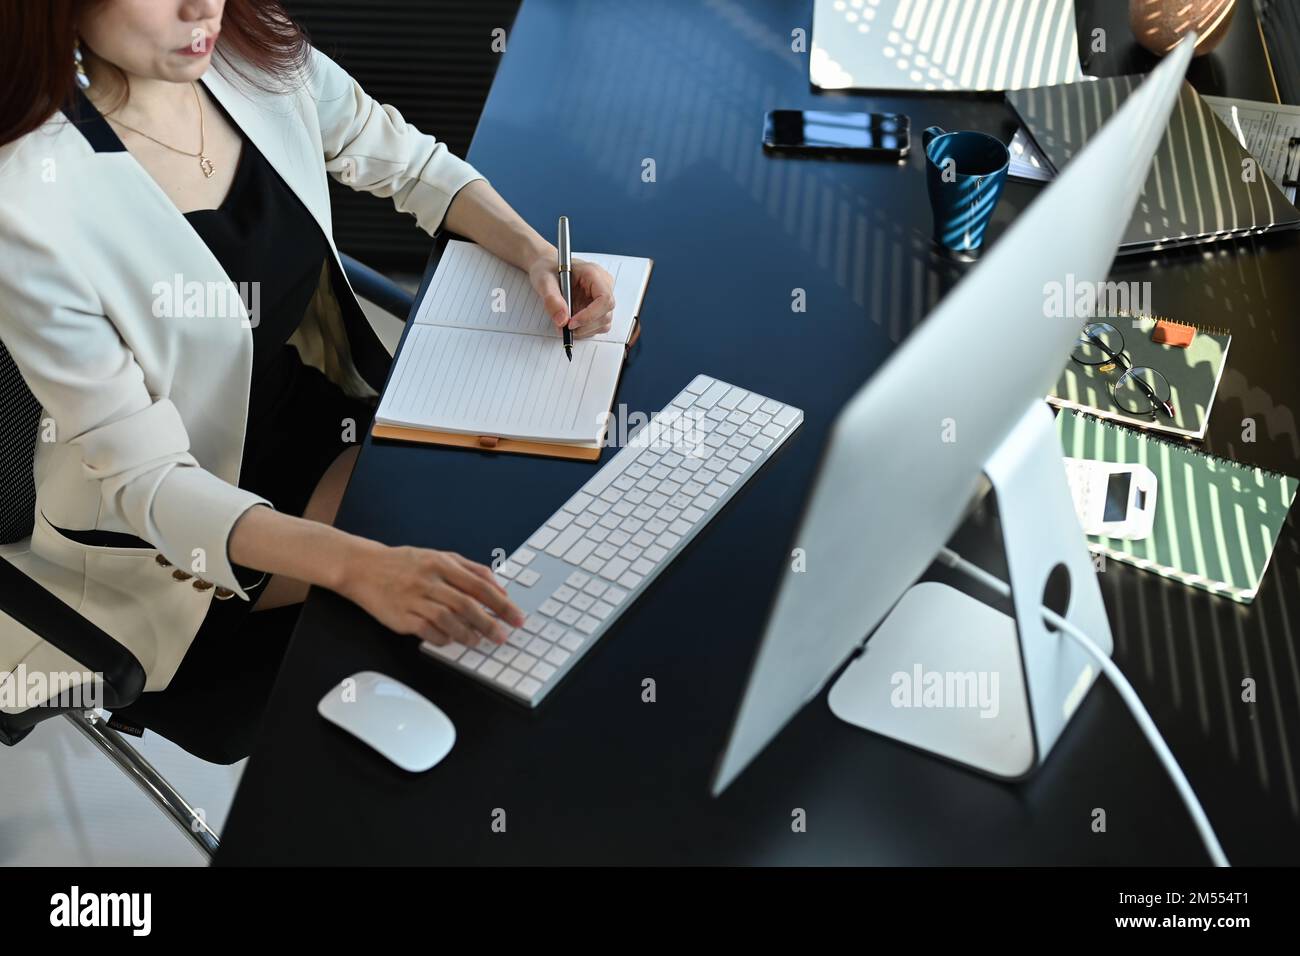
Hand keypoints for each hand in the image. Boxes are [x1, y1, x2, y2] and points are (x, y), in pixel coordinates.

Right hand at [338, 541, 524, 646]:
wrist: (364, 568)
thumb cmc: (406, 564)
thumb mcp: (440, 557)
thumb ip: (471, 569)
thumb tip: (500, 588)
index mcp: (442, 564)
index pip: (479, 585)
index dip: (502, 603)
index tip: (517, 617)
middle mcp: (429, 580)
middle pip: (466, 605)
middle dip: (489, 623)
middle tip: (503, 636)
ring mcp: (414, 598)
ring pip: (447, 620)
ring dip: (467, 634)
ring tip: (477, 641)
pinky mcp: (400, 616)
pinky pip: (427, 631)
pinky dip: (442, 638)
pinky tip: (450, 640)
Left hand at [527, 254, 616, 338]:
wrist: (549, 269)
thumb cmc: (548, 269)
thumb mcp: (544, 281)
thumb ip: (552, 299)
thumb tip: (562, 320)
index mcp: (593, 274)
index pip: (604, 299)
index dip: (590, 315)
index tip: (571, 323)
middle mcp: (603, 285)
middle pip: (606, 314)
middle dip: (585, 326)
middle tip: (564, 328)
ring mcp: (603, 297)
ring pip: (603, 323)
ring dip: (584, 330)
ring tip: (565, 325)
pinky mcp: (599, 308)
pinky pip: (598, 325)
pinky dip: (584, 330)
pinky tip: (571, 324)